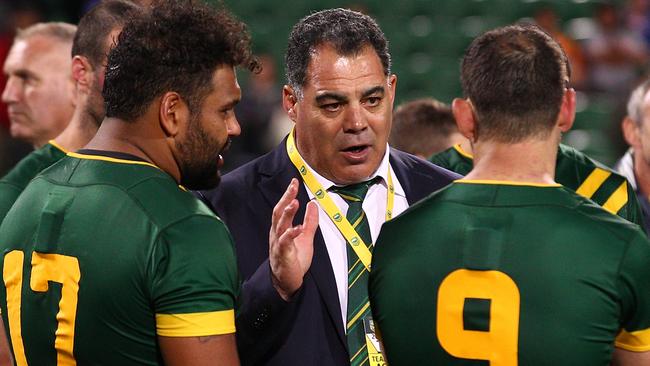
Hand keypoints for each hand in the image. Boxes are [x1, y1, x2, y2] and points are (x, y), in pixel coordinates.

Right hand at [269, 178, 318, 300]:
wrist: (287, 282)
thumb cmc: (294, 260)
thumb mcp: (305, 237)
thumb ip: (310, 221)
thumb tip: (313, 204)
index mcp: (281, 229)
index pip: (283, 208)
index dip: (288, 194)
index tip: (294, 182)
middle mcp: (277, 234)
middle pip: (279, 212)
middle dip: (286, 198)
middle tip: (292, 186)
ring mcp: (278, 244)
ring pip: (280, 225)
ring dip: (287, 214)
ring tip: (294, 202)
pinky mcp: (282, 255)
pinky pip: (284, 243)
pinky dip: (290, 234)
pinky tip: (297, 227)